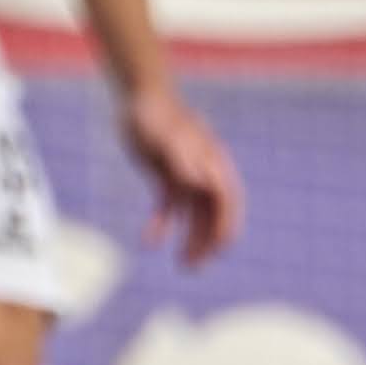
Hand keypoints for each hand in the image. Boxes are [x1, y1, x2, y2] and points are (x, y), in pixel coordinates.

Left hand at [115, 80, 242, 267]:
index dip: (224, 226)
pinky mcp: (168, 178)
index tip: (217, 249)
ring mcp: (188, 176)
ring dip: (191, 241)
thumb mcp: (164, 136)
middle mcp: (205, 172)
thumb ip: (181, 160)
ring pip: (196, 217)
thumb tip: (199, 185)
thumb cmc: (154, 114)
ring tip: (183, 265)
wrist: (137, 97)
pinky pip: (170, 209)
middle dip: (208, 243)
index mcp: (212, 162)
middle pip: (214, 214)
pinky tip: (149, 241)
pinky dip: (163, 226)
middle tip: (192, 267)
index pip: (227, 201)